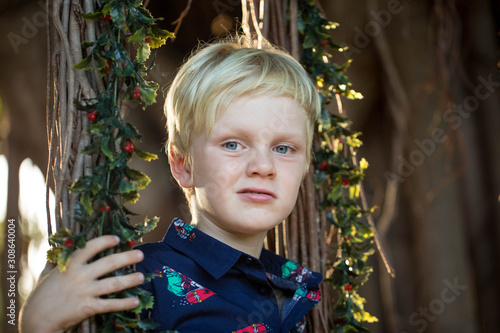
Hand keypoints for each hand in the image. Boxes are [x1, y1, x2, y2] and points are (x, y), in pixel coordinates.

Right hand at [19, 235, 144, 332]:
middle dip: (127, 257)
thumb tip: (60, 248)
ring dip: (130, 280)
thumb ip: (57, 261)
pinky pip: (110, 304)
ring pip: (113, 284)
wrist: (36, 319)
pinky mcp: (87, 307)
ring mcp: (85, 291)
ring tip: (141, 277)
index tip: (117, 238)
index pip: (91, 247)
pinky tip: (135, 301)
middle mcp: (80, 275)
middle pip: (109, 263)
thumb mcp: (48, 273)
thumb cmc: (42, 295)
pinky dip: (124, 303)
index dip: (105, 241)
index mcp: (70, 264)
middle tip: (140, 254)